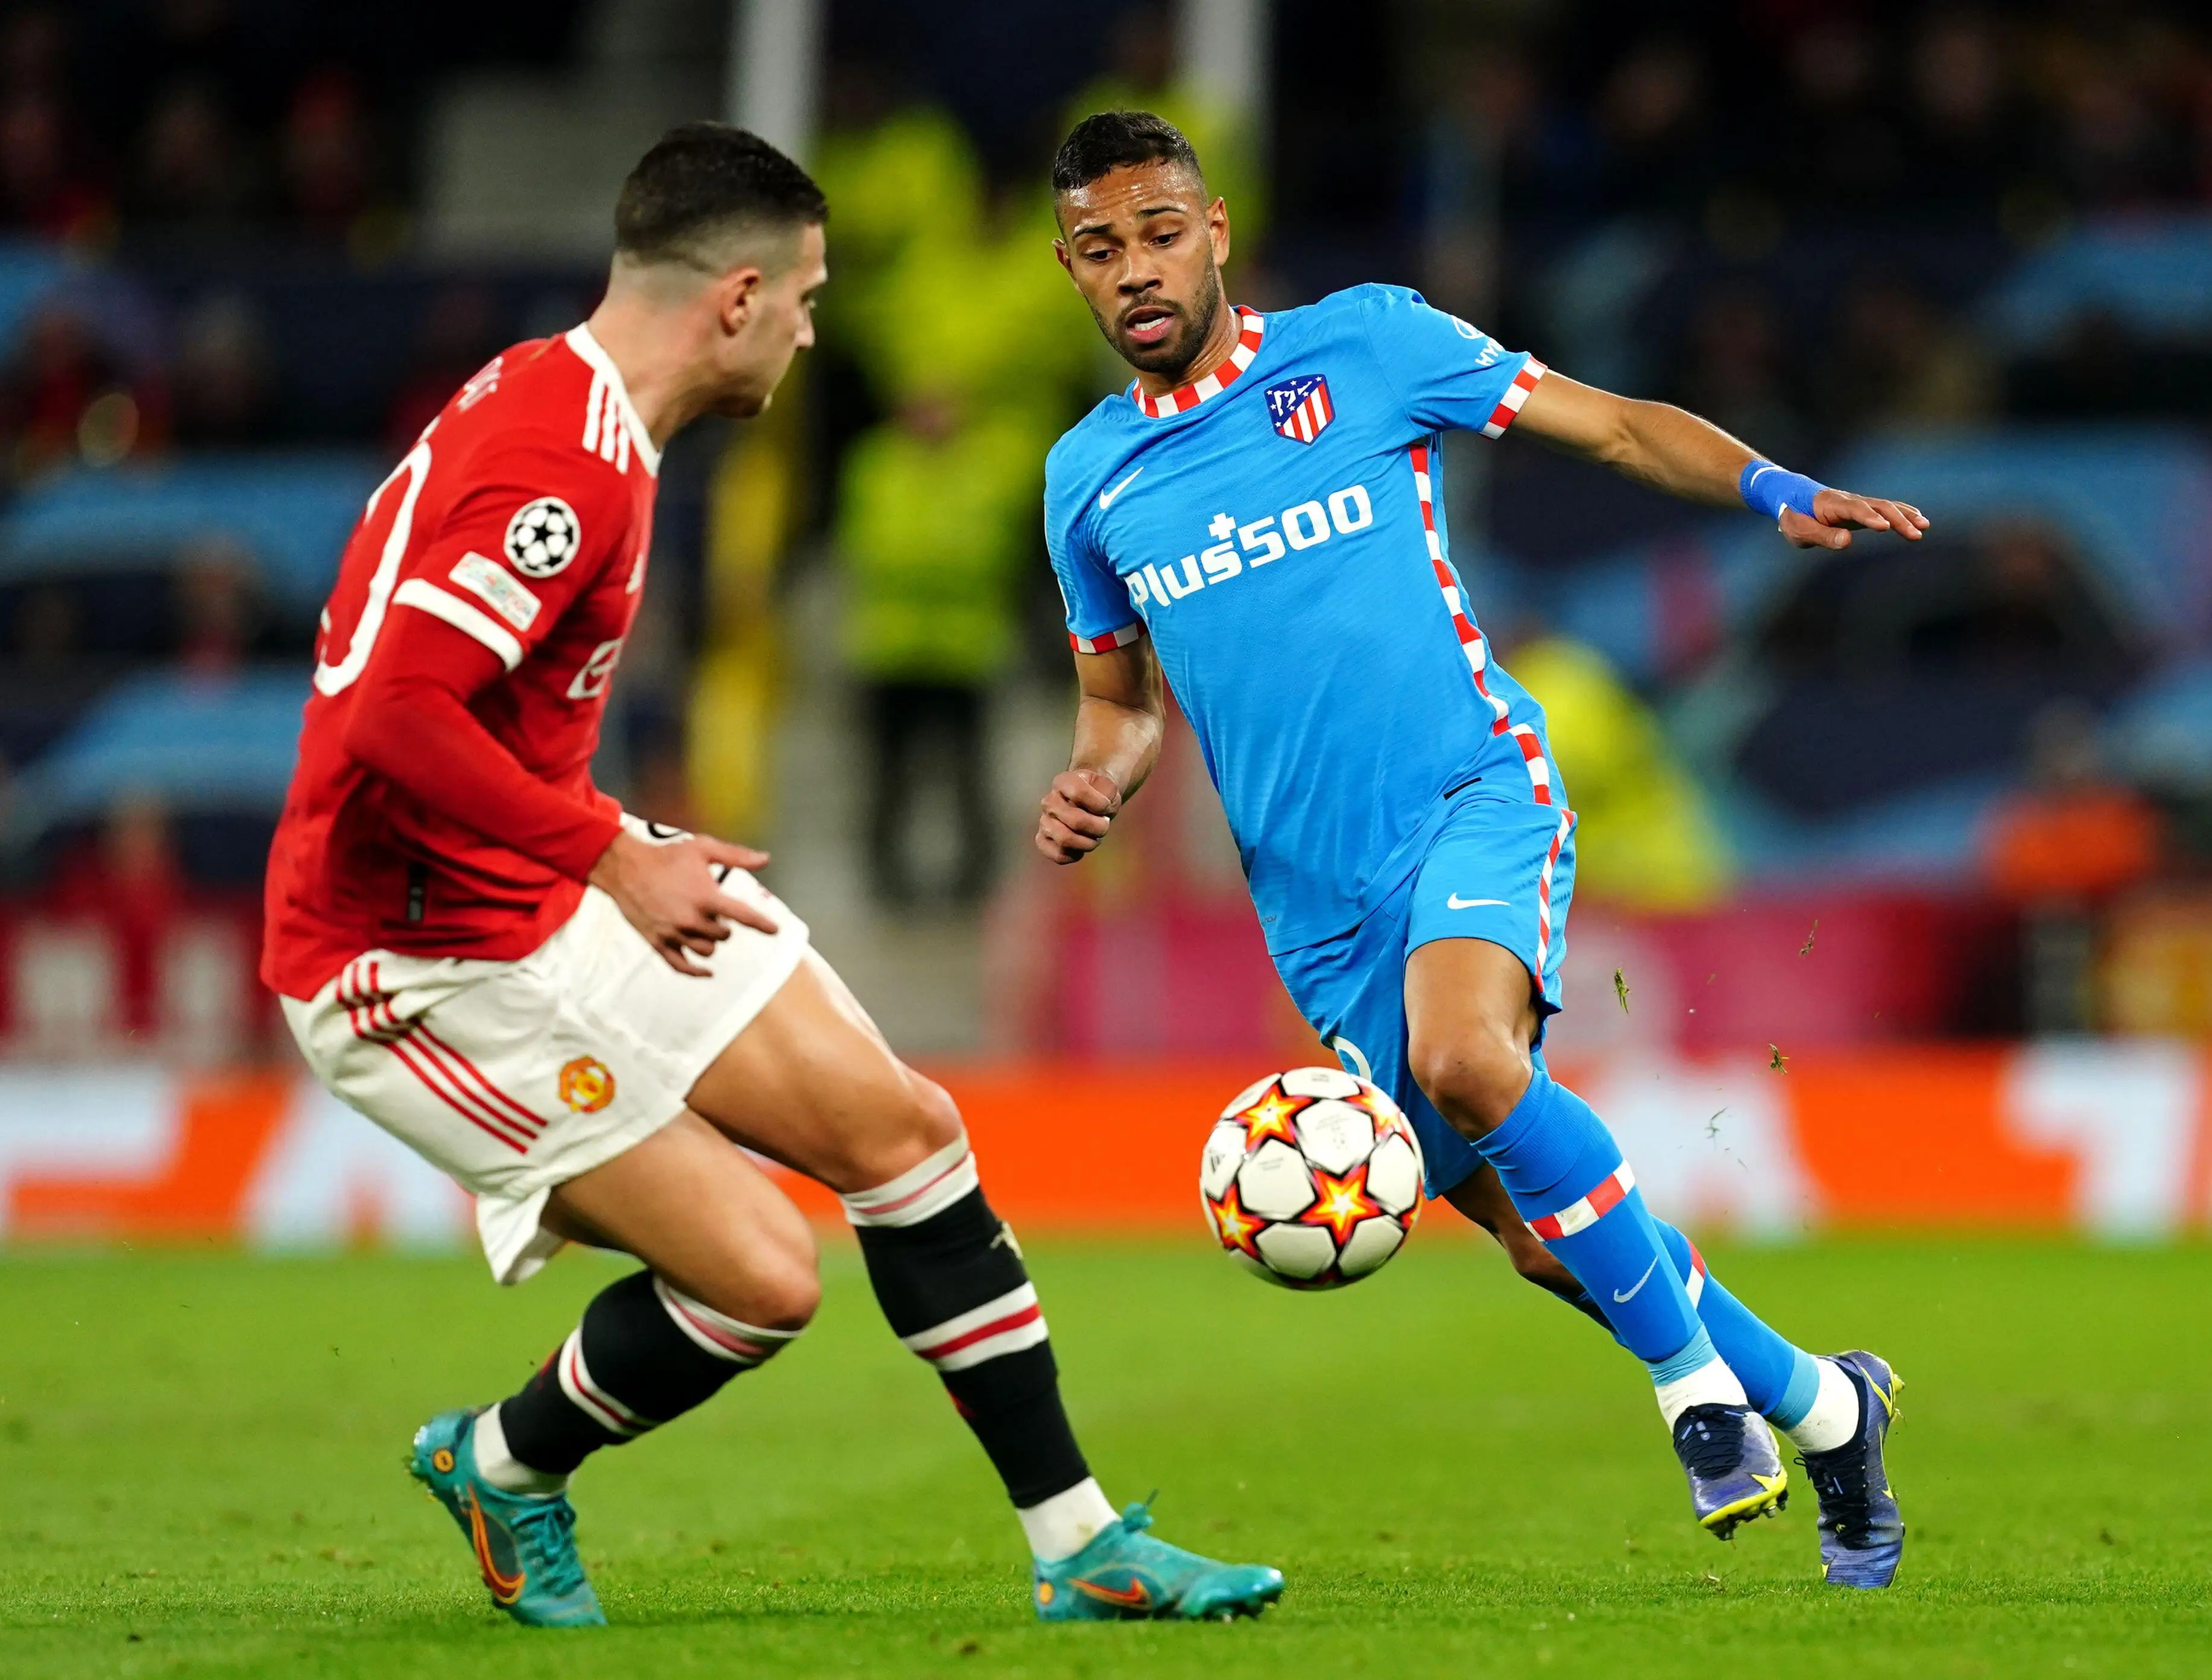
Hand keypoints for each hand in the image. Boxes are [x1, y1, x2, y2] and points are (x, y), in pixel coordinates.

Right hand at [588, 829, 777, 975]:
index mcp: (706, 897)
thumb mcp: (703, 848)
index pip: (744, 916)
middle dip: (724, 924)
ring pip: (706, 950)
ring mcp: (674, 933)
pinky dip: (696, 972)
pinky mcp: (658, 942)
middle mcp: (692, 919)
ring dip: (711, 941)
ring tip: (703, 925)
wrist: (625, 867)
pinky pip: (681, 966)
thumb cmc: (667, 856)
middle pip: (724, 935)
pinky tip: (707, 972)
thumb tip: (765, 859)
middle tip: (714, 910)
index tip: (775, 930)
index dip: (763, 924)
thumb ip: (736, 856)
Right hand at [1035, 768, 1121, 863]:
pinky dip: (1074, 854)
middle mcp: (1049, 801)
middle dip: (1098, 827)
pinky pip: (1057, 854)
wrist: (1089, 803)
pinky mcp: (1043, 840)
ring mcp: (1043, 821)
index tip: (1107, 806)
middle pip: (1075, 820)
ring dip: (1088, 843)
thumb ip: (1107, 795)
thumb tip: (1098, 813)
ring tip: (1094, 838)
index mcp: (1062, 782)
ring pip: (1065, 839)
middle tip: (1104, 825)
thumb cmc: (1099, 795)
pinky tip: (1081, 847)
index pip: (1078, 792)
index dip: (1100, 804)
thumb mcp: (1108, 788)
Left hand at [1779, 488, 1930, 550]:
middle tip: (1916, 534)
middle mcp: (1849, 499)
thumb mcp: (1800, 531)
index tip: (1885, 528)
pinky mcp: (1861, 509)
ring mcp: (1856, 503)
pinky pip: (1885, 509)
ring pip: (1885, 506)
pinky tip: (1918, 519)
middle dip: (1898, 520)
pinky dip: (1902, 512)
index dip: (1870, 518)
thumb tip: (1848, 541)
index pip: (1855, 509)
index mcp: (1831, 504)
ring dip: (1906, 516)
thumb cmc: (1793, 516)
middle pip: (1878, 506)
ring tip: (1924, 527)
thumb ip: (1822, 536)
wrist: (1790, 498)